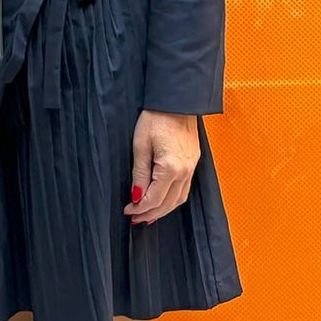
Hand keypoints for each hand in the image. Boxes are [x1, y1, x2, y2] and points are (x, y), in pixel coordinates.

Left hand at [125, 109, 199, 225]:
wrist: (177, 102)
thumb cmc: (156, 118)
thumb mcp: (140, 146)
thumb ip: (139, 174)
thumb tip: (136, 197)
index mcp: (171, 168)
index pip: (154, 199)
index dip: (139, 208)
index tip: (127, 210)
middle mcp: (185, 171)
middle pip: (168, 204)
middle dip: (151, 214)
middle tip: (135, 219)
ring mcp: (192, 168)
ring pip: (179, 199)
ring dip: (163, 210)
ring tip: (147, 215)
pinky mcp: (194, 163)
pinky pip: (185, 189)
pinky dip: (172, 199)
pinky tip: (163, 200)